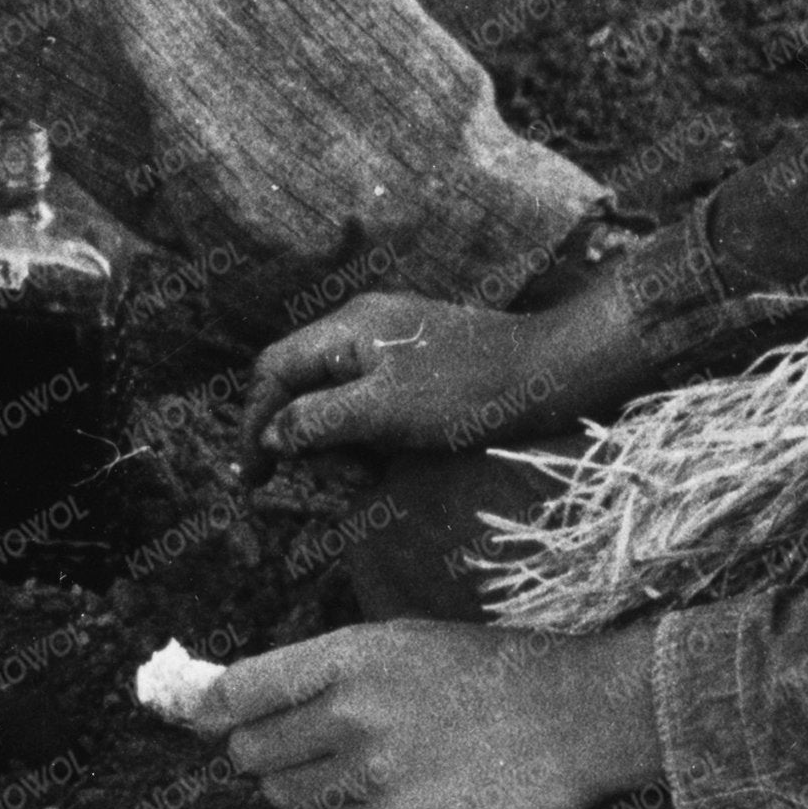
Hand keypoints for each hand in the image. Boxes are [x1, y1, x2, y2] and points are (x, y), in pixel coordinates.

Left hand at [204, 616, 665, 808]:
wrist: (577, 717)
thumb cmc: (487, 671)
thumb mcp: (399, 642)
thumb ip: (316, 668)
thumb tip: (223, 697)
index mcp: (348, 655)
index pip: (236, 690)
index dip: (207, 706)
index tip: (198, 714)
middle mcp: (349, 712)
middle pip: (247, 748)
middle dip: (261, 746)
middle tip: (300, 739)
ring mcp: (370, 772)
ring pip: (278, 791)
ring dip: (296, 782)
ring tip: (348, 762)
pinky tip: (382, 786)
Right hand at [240, 291, 581, 465]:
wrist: (552, 373)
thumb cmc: (469, 392)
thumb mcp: (383, 413)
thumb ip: (318, 422)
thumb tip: (269, 436)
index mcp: (347, 329)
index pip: (273, 370)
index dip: (255, 423)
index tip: (255, 477)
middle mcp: (362, 327)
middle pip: (302, 386)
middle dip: (309, 440)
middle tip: (343, 481)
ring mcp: (392, 342)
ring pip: (337, 398)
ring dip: (344, 444)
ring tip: (375, 475)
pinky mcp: (418, 363)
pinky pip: (372, 401)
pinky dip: (372, 435)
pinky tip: (396, 458)